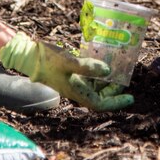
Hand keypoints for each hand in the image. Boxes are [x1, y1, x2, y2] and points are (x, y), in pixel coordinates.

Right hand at [0, 32, 132, 110]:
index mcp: (76, 92)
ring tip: (118, 69)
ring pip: (94, 86)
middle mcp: (76, 89)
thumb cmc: (47, 59)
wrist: (28, 56)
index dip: (116, 102)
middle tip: (125, 78)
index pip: (100, 104)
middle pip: (99, 95)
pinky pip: (88, 76)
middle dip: (114, 90)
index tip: (130, 98)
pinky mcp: (69, 73)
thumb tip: (108, 71)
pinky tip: (102, 61)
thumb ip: (87, 67)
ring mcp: (72, 82)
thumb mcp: (68, 62)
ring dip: (106, 81)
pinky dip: (97, 72)